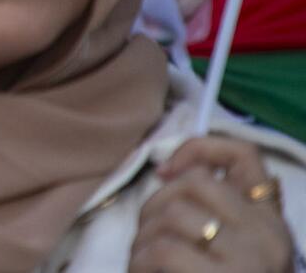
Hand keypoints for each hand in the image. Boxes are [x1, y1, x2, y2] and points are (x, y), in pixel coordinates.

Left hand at [130, 137, 293, 272]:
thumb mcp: (232, 251)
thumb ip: (216, 215)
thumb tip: (171, 176)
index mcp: (271, 225)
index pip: (245, 157)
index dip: (199, 149)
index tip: (165, 172)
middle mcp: (266, 237)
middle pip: (196, 183)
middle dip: (156, 203)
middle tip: (146, 237)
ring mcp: (248, 259)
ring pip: (173, 214)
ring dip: (143, 239)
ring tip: (142, 264)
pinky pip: (162, 250)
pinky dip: (140, 262)